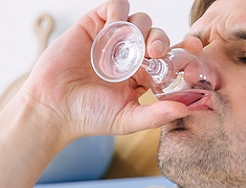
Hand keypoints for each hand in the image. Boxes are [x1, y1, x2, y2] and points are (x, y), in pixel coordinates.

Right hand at [13, 0, 192, 141]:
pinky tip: (114, 28)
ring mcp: (112, 39)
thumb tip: (186, 108)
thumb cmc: (87, 117)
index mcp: (141, 75)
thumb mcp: (127, 119)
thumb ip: (156, 114)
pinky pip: (115, 7)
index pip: (169, 57)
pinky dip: (119, 11)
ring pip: (139, 20)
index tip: (193, 52)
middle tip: (154, 52)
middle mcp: (129, 55)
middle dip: (160, 40)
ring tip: (132, 44)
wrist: (53, 107)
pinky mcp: (94, 26)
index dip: (182, 51)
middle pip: (156, 35)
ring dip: (141, 27)